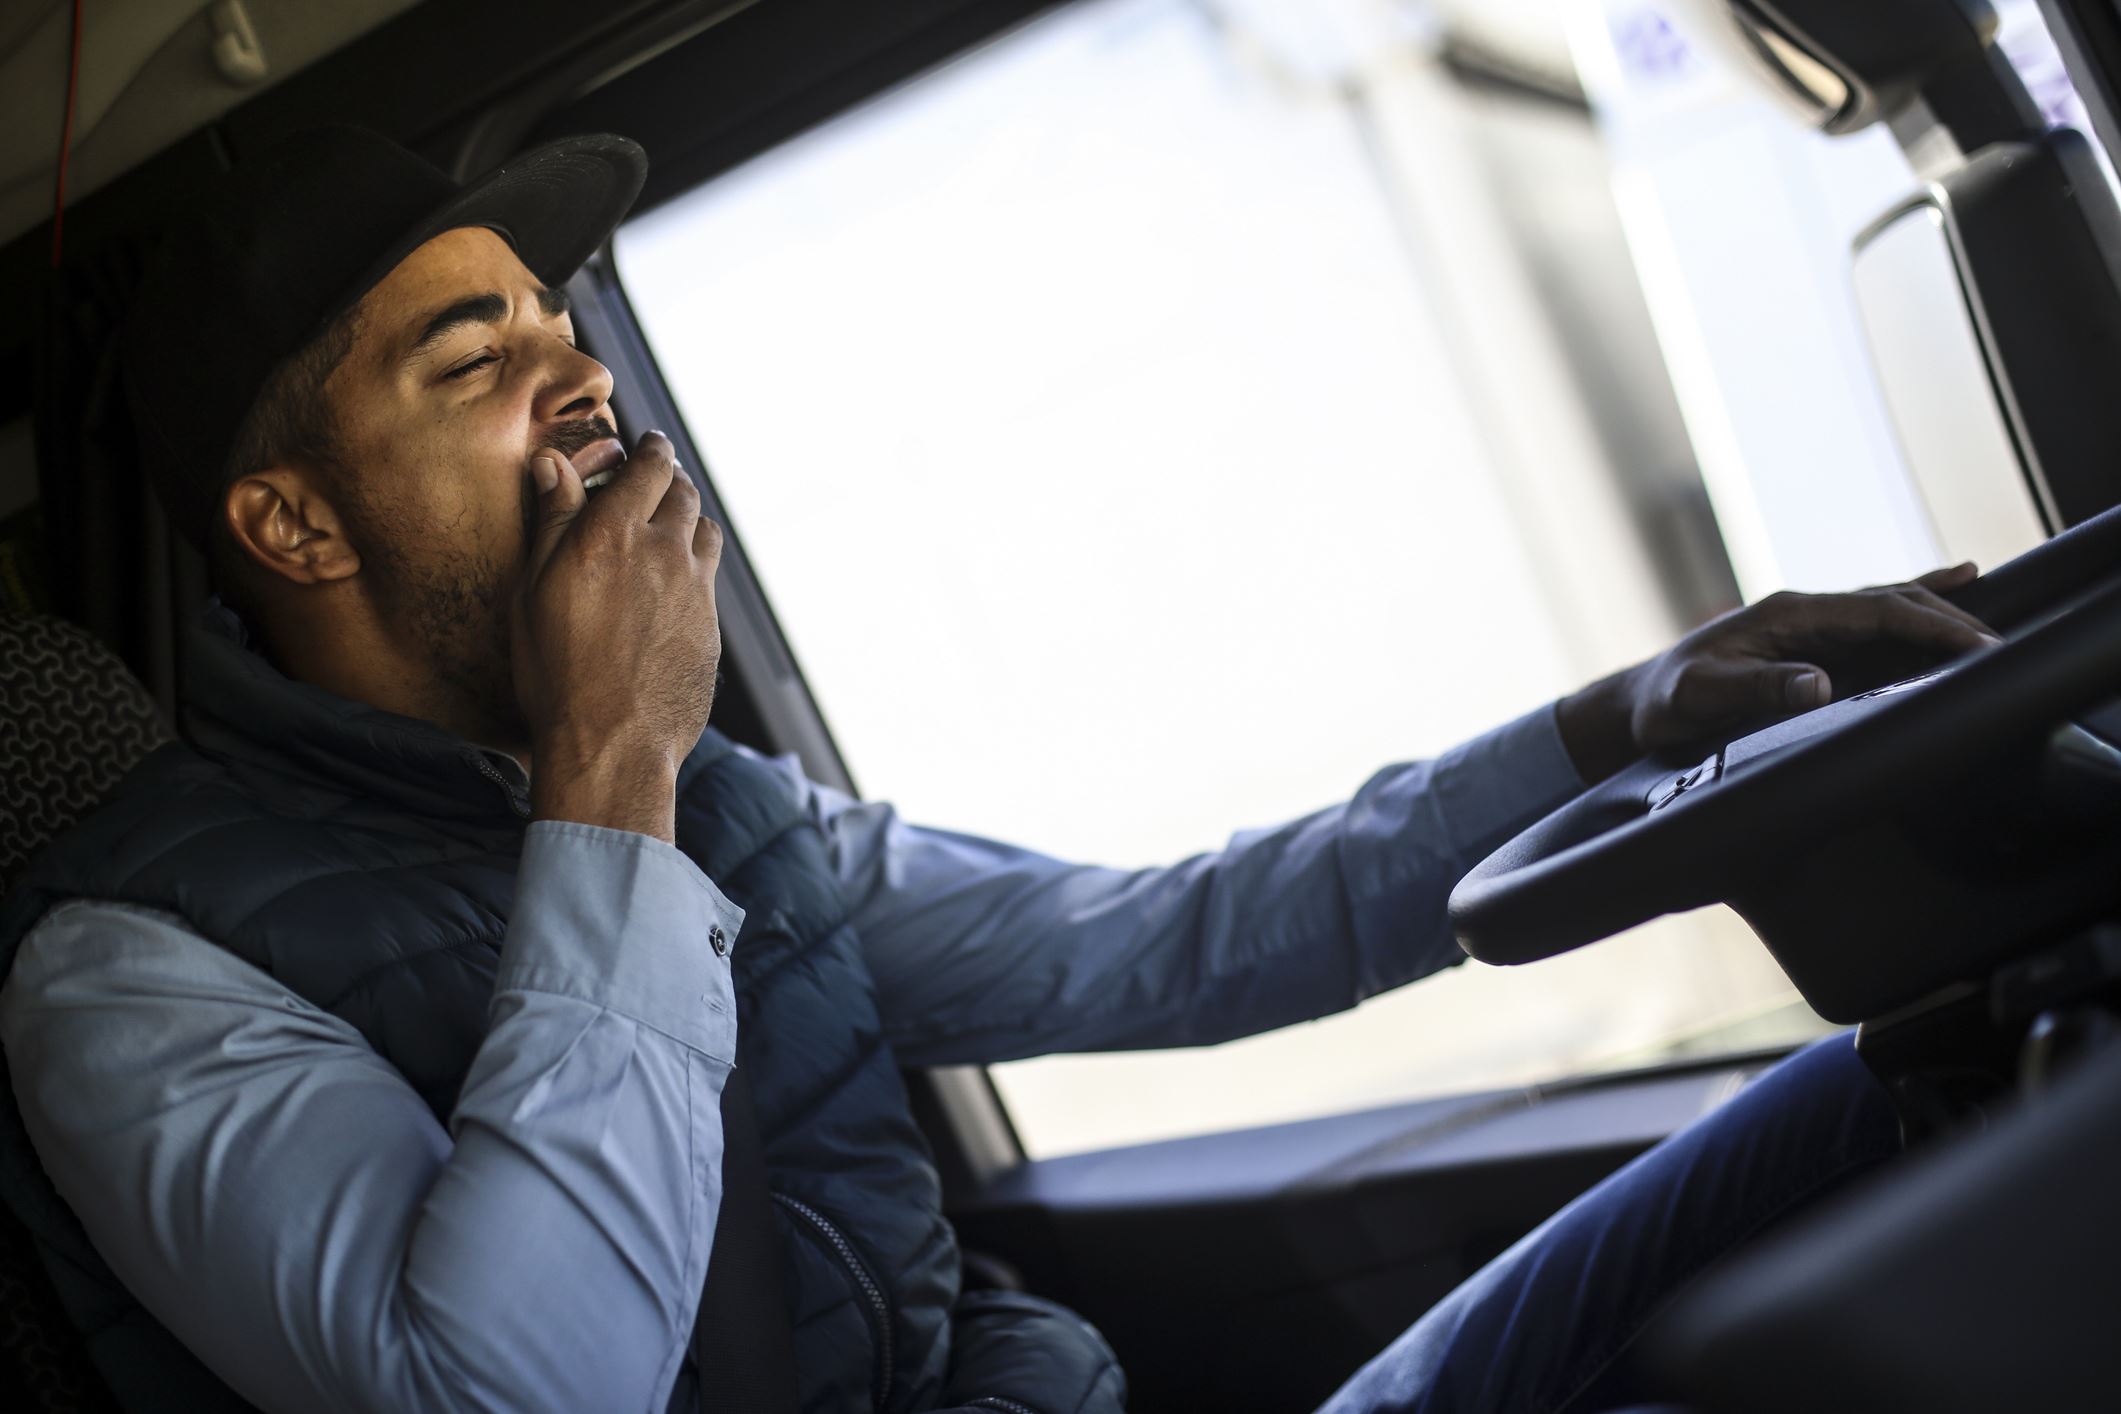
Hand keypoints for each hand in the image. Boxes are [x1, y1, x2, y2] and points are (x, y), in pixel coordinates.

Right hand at [511, 430, 723, 840]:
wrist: (611, 743)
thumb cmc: (556, 672)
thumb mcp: (533, 592)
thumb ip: (551, 522)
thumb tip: (552, 465)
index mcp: (612, 533)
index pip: (649, 466)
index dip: (653, 449)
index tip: (652, 444)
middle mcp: (663, 552)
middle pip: (683, 493)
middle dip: (671, 479)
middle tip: (658, 480)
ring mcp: (695, 589)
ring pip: (704, 530)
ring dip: (688, 519)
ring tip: (670, 525)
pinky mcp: (711, 625)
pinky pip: (709, 577)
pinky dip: (695, 564)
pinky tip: (675, 581)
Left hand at [1556, 563, 2000, 781]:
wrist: (1637, 707)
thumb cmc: (1664, 704)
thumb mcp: (1699, 699)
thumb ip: (1754, 687)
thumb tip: (1818, 684)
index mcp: (1785, 614)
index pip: (1875, 612)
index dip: (1928, 625)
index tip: (1975, 645)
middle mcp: (1802, 611)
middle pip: (1891, 602)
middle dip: (1947, 618)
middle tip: (1999, 648)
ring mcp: (1807, 625)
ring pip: (1886, 607)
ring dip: (1937, 609)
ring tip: (1989, 615)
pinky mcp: (1807, 645)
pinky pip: (1870, 622)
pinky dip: (1911, 609)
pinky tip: (1947, 590)